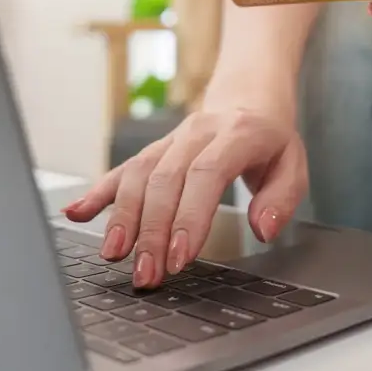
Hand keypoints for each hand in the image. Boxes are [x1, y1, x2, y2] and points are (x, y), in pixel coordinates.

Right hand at [62, 107, 307, 287]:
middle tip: (147, 274)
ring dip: (123, 217)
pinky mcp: (154, 149)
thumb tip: (263, 228)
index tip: (179, 257)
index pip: (206, 174)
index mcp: (237, 134)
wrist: (248, 96)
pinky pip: (123, 168)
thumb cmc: (271, 138)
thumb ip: (282, 198)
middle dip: (152, 231)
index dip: (189, 216)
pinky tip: (76, 212)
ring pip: (139, 174)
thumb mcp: (294, 164)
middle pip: (165, 179)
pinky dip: (98, 191)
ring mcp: (171, 140)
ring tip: (113, 255)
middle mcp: (198, 133)